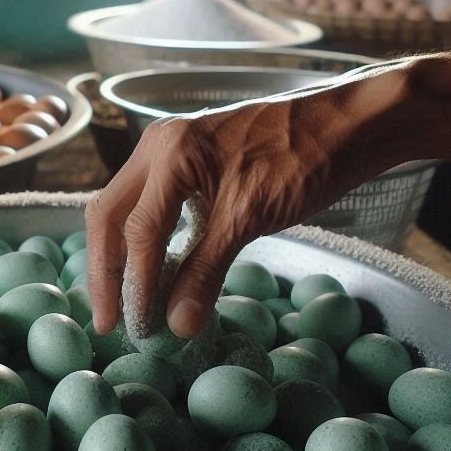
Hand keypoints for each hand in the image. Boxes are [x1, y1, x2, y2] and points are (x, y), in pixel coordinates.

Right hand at [85, 77, 406, 338]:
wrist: (345, 123)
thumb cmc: (302, 160)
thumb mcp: (250, 218)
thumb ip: (206, 269)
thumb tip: (176, 324)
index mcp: (169, 153)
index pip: (138, 230)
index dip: (135, 284)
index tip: (139, 327)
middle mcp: (157, 146)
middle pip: (110, 214)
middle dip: (106, 270)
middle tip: (108, 321)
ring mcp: (169, 149)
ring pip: (125, 208)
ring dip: (122, 256)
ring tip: (125, 302)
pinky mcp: (186, 160)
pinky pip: (150, 202)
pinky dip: (145, 240)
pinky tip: (153, 269)